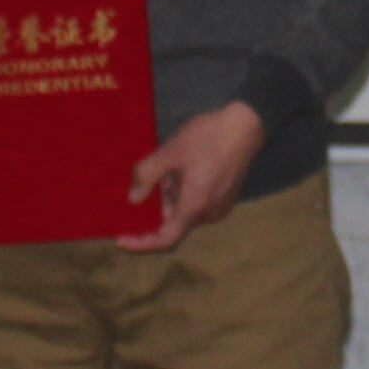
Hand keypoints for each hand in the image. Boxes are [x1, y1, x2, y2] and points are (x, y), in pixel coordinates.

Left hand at [122, 100, 267, 253]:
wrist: (246, 125)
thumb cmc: (208, 138)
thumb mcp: (170, 152)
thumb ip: (147, 176)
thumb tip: (133, 199)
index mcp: (194, 207)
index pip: (165, 239)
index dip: (141, 243)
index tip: (121, 238)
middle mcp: (208, 214)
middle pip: (174, 223)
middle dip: (156, 207)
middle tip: (144, 184)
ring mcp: (220, 206)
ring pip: (186, 212)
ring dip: (170, 197)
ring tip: (165, 169)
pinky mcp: (226, 197)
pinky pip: (198, 204)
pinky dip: (183, 194)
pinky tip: (180, 170)